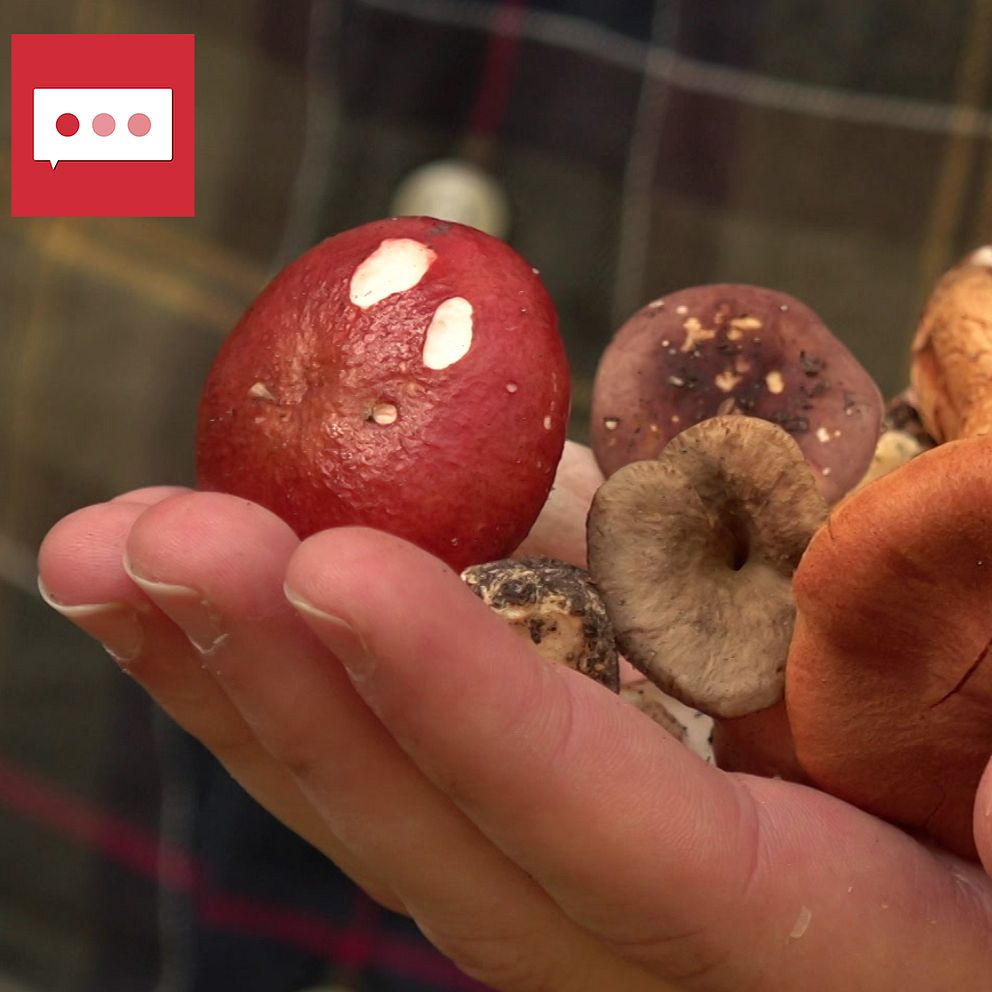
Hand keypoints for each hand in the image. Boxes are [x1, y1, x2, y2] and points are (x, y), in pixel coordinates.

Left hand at [37, 445, 991, 990]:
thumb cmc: (987, 734)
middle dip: (273, 683)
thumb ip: (988, 772)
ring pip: (382, 801)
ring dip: (242, 672)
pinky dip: (319, 661)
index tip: (336, 569)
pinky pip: (414, 746)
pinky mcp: (555, 812)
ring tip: (116, 555)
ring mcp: (588, 884)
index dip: (472, 713)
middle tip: (127, 540)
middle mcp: (665, 946)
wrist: (958, 769)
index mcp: (815, 946)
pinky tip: (240, 573)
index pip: (615, 836)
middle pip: (434, 836)